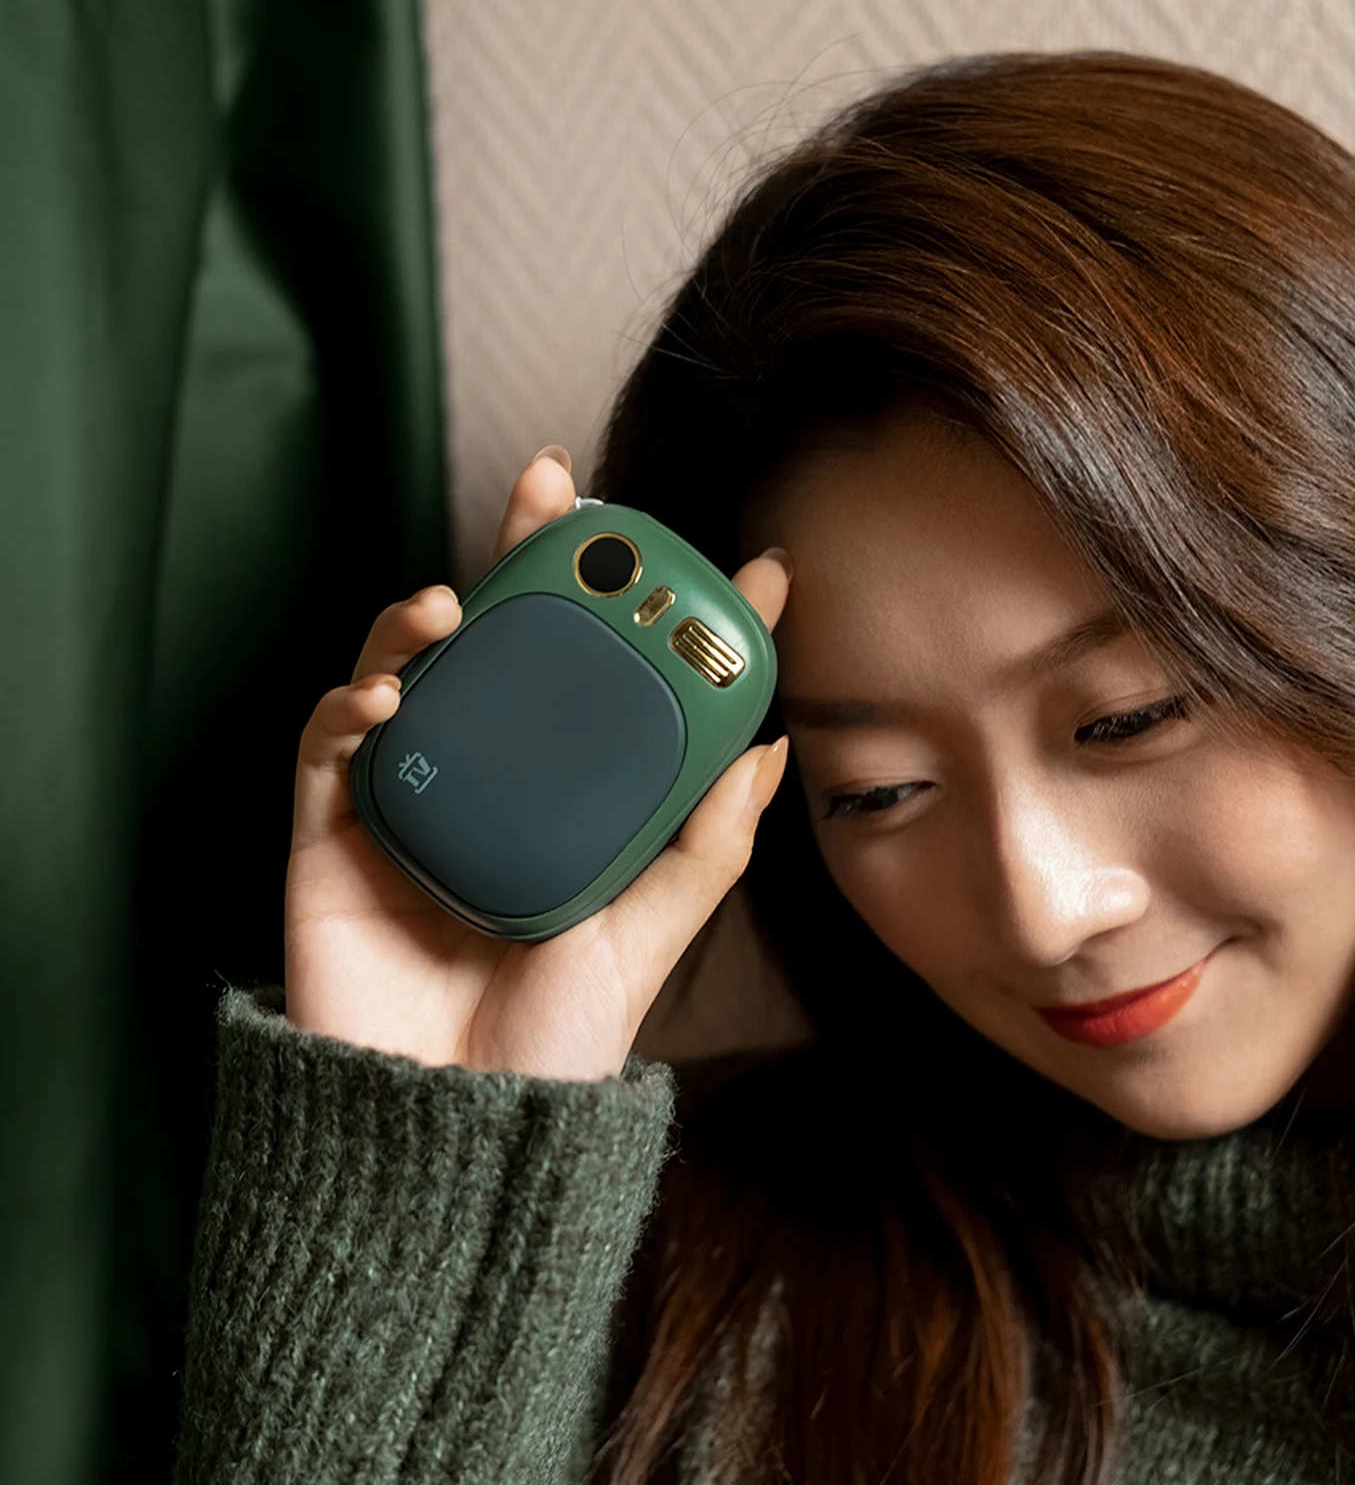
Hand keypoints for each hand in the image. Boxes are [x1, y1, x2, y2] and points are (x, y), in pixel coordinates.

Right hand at [283, 444, 790, 1079]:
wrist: (449, 1128)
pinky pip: (328, 744)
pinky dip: (350, 705)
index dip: (663, 617)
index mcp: (567, 796)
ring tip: (454, 602)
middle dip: (526, 555)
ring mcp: (411, 797)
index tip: (736, 565)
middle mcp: (492, 779)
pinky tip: (387, 697)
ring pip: (409, 668)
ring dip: (423, 617)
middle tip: (554, 485)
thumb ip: (705, 845)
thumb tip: (766, 749)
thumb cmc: (552, 1036)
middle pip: (508, 641)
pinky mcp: (332, 831)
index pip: (613, 680)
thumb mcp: (649, 934)